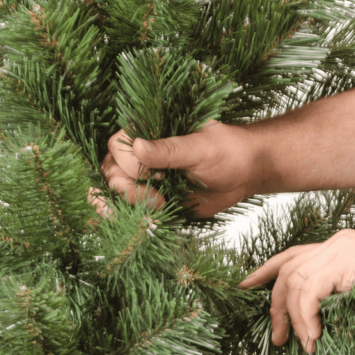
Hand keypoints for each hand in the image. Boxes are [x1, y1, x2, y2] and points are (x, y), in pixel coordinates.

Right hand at [101, 119, 259, 217]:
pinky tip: (141, 222)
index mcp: (148, 132)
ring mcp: (143, 178)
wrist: (244, 174)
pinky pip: (128, 209)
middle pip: (110, 173)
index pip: (117, 149)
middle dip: (126, 191)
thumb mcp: (200, 148)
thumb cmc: (226, 151)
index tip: (160, 175)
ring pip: (113, 193)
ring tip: (156, 209)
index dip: (131, 167)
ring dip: (127, 206)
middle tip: (156, 200)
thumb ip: (169, 149)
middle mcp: (139, 154)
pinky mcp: (151, 198)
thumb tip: (137, 146)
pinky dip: (128, 217)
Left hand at [238, 229, 354, 353]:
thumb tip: (325, 328)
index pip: (293, 255)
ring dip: (293, 317)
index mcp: (340, 246)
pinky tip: (315, 336)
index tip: (247, 285)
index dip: (266, 270)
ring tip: (300, 343)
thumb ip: (346, 303)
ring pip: (294, 282)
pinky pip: (310, 292)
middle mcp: (335, 243)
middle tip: (276, 334)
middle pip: (287, 269)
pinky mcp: (344, 262)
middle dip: (275, 304)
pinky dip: (307, 317)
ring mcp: (339, 249)